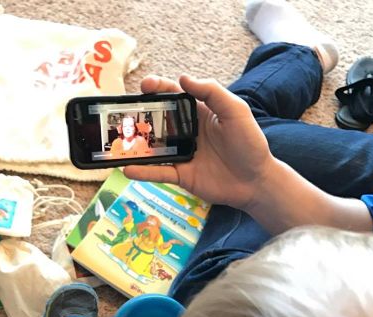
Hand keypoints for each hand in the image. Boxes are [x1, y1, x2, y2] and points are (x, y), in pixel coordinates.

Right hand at [124, 75, 272, 210]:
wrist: (256, 181)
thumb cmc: (250, 143)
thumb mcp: (235, 111)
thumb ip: (211, 92)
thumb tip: (182, 78)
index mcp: (200, 113)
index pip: (174, 96)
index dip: (158, 89)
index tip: (144, 87)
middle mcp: (188, 132)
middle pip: (158, 121)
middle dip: (140, 116)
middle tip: (123, 114)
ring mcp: (183, 154)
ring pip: (154, 147)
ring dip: (135, 144)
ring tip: (117, 140)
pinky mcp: (182, 176)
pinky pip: (159, 172)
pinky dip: (143, 171)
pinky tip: (127, 168)